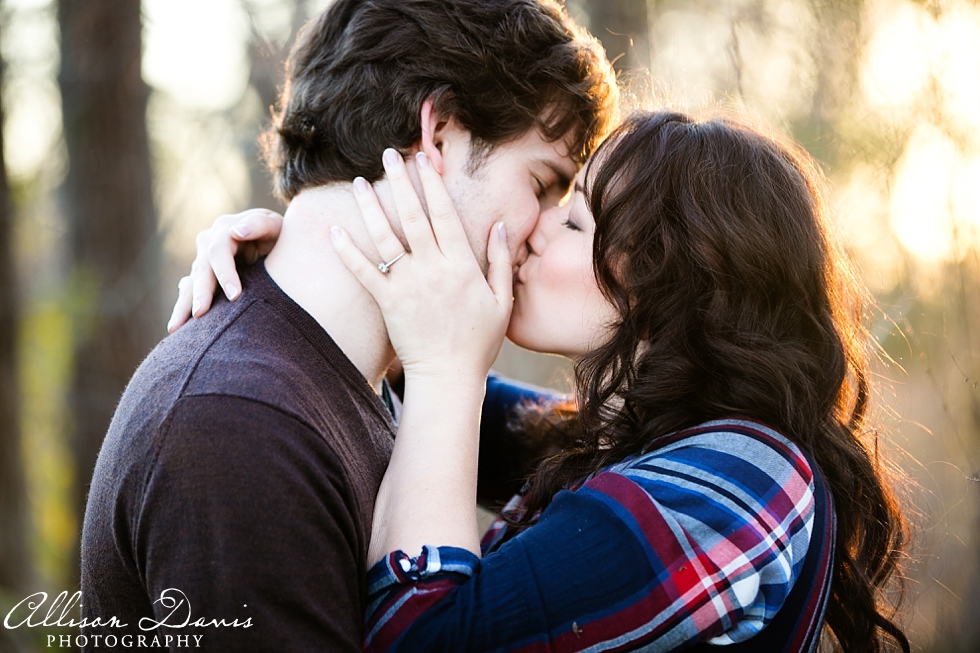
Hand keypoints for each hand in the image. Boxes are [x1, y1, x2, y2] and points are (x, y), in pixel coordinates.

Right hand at [167, 209, 282, 332]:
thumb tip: (236, 232)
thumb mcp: (273, 225)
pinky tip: (178, 327)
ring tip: (176, 328)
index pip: (218, 252)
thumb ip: (258, 225)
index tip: (235, 296)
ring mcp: (204, 262)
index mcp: (224, 230)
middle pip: (201, 270)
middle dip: (201, 293)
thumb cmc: (278, 234)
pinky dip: (184, 310)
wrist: (275, 242)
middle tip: (201, 314)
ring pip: (190, 284)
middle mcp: (209, 245)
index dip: (225, 273)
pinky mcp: (204, 278)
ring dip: (184, 306)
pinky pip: (191, 295)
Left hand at [330, 149, 512, 385]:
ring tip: (360, 182)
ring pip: (384, 236)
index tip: (423, 161)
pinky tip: (334, 230)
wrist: (448, 376)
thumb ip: (498, 261)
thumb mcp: (501, 300)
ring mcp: (407, 285)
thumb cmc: (478, 342)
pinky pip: (363, 271)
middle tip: (389, 155)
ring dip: (371, 206)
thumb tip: (501, 226)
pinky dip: (346, 251)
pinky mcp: (387, 302)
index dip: (432, 185)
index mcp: (460, 265)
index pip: (444, 214)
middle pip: (412, 216)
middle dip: (401, 182)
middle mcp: (432, 269)